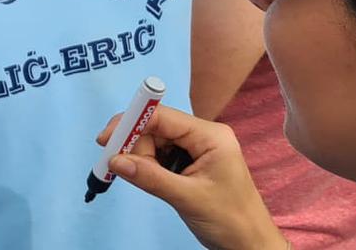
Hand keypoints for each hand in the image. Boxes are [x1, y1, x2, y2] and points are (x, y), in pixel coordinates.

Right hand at [94, 104, 286, 249]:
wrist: (251, 245)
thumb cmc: (230, 220)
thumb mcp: (188, 198)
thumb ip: (150, 177)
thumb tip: (114, 161)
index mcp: (210, 136)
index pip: (162, 117)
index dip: (130, 123)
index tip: (105, 139)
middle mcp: (204, 136)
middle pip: (156, 128)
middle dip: (135, 146)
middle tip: (121, 168)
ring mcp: (199, 148)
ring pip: (156, 142)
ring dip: (142, 159)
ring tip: (145, 181)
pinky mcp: (193, 161)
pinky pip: (162, 155)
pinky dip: (149, 166)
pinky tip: (149, 179)